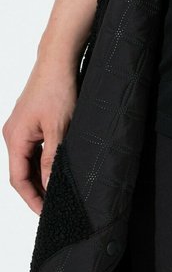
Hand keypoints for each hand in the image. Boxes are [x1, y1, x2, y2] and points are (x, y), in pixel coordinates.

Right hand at [3, 58, 77, 215]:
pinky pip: (33, 147)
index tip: (45, 213)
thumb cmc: (58, 88)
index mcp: (15, 138)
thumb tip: (49, 186)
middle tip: (54, 205)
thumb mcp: (59, 128)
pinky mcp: (30, 119)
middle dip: (36, 189)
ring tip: (57, 189)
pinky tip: (56, 164)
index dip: (32, 198)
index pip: (18, 180)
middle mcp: (13, 133)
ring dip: (40, 174)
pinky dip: (43, 159)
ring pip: (28, 159)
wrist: (59, 59)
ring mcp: (21, 126)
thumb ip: (51, 159)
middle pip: (21, 171)